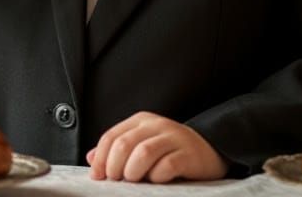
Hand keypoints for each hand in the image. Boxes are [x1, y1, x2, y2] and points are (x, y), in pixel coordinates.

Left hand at [85, 112, 225, 182]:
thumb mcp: (142, 144)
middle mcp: (156, 125)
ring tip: (135, 180)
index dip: (100, 159)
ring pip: (143, 153)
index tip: (98, 177)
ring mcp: (174, 138)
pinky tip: (158, 179)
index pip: (111, 137)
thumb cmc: (171, 150)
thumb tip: (91, 158)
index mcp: (141, 121)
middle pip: (124, 145)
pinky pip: (167, 165)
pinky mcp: (188, 154)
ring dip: (133, 172)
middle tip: (117, 180)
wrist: (210, 148)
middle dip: (114, 167)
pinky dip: (157, 176)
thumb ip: (117, 149)